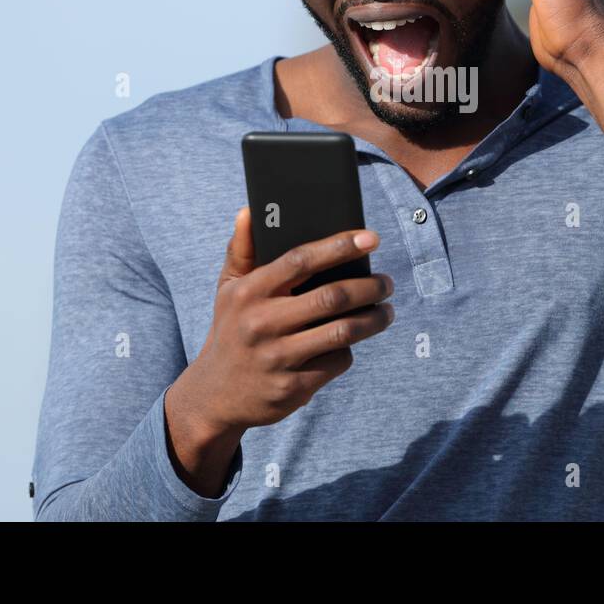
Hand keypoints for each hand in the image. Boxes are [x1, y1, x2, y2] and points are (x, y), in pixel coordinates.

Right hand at [164, 207, 394, 494]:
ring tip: (387, 310)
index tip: (371, 237)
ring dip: (373, 319)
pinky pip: (336, 362)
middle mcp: (262, 324)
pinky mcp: (291, 388)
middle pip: (331, 297)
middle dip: (370, 287)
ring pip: (342, 332)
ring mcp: (277, 358)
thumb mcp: (228, 289)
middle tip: (387, 282)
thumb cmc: (232, 329)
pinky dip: (349, 350)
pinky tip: (352, 342)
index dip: (339, 246)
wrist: (215, 394)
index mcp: (249, 293)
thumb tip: (250, 209)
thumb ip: (241, 249)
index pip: (300, 260)